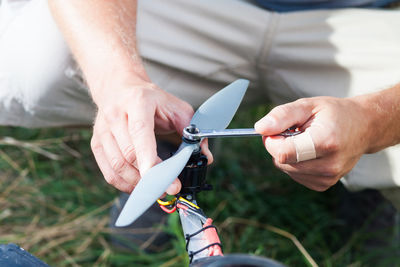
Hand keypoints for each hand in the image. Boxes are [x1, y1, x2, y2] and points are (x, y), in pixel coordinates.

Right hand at [91, 79, 211, 193]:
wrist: (119, 88)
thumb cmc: (151, 99)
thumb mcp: (176, 107)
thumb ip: (192, 131)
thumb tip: (205, 157)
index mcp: (137, 102)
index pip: (140, 133)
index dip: (150, 160)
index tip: (165, 181)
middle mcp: (116, 115)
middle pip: (129, 155)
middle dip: (151, 178)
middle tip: (170, 189)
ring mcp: (103, 131)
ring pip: (118, 167)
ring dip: (139, 184)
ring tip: (157, 188)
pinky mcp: (97, 143)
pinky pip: (109, 173)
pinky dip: (125, 184)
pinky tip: (140, 186)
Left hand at [254, 97, 370, 190]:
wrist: (364, 126)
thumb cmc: (334, 114)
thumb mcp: (307, 105)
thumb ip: (282, 116)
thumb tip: (259, 129)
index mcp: (325, 142)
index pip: (283, 153)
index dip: (272, 141)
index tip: (275, 129)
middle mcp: (329, 165)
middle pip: (282, 162)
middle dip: (279, 146)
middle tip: (294, 131)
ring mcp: (328, 178)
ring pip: (286, 169)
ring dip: (287, 154)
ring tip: (305, 140)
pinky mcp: (324, 184)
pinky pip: (294, 175)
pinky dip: (295, 163)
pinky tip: (309, 152)